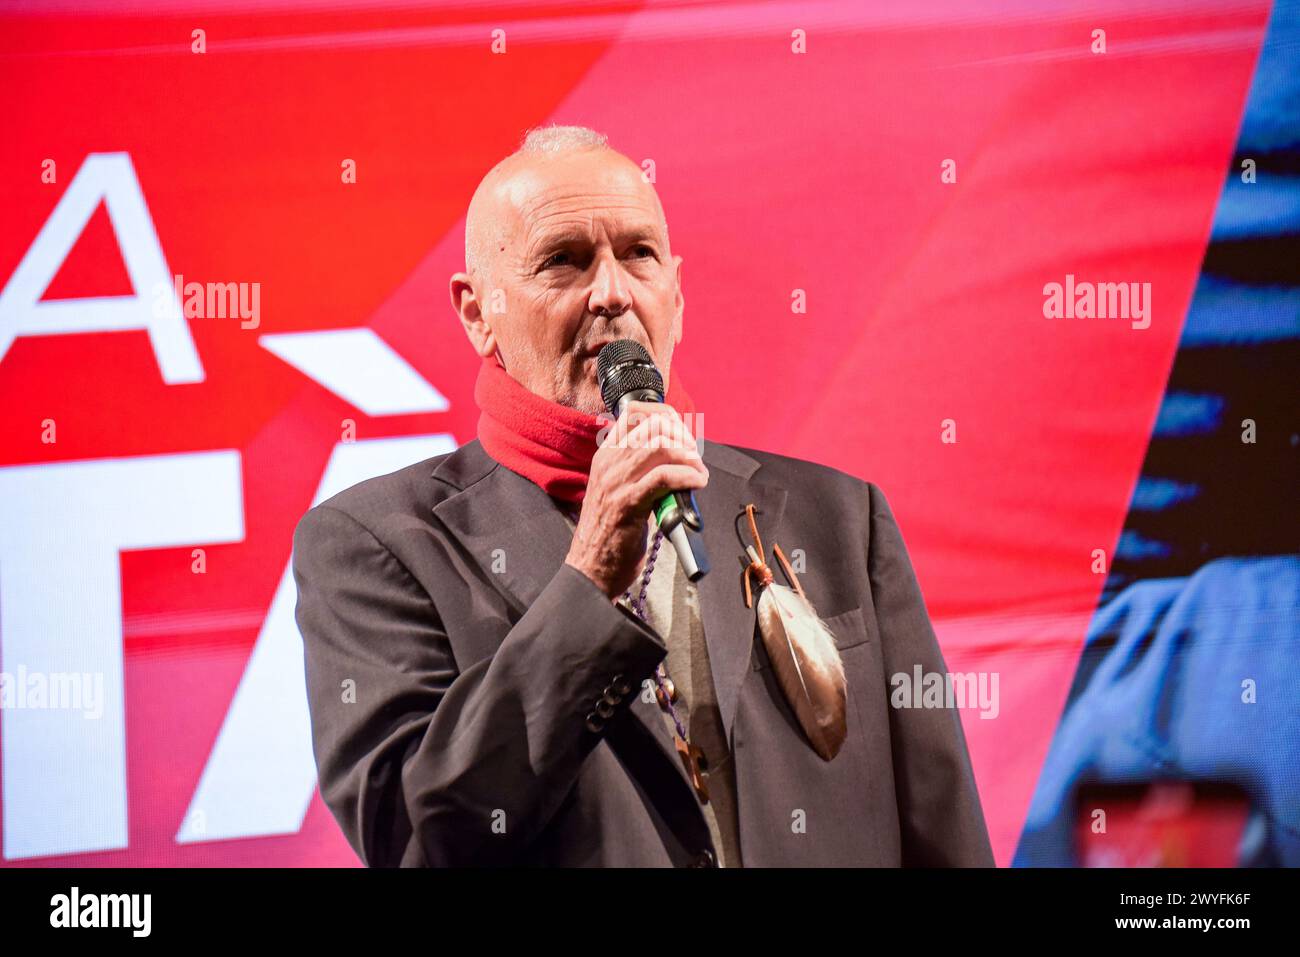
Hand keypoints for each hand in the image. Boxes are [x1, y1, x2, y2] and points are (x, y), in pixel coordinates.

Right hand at [564, 401, 708, 600]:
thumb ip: (637, 470)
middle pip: (652, 426)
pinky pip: (664, 477)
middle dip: (683, 436)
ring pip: (659, 446)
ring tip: (698, 472)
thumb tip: (674, 457)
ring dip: (689, 457)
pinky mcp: (628, 504)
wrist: (590, 568)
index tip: (683, 431)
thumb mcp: (617, 489)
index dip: (665, 415)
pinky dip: (687, 476)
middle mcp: (608, 463)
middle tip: (695, 456)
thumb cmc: (609, 533)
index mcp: (604, 456)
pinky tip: (697, 483)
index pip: (633, 413)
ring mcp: (616, 482)